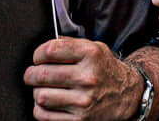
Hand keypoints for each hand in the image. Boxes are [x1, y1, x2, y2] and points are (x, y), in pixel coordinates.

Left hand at [22, 37, 142, 120]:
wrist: (127, 94)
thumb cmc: (106, 70)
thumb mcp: (96, 48)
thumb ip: (71, 44)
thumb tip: (46, 47)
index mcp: (91, 55)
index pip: (50, 51)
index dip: (38, 54)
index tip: (38, 58)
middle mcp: (87, 77)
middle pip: (41, 74)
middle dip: (31, 74)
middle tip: (32, 74)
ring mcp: (83, 101)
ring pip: (41, 96)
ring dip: (36, 92)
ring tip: (42, 88)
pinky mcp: (79, 120)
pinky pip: (44, 115)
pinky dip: (40, 109)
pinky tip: (48, 102)